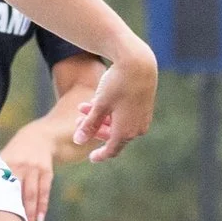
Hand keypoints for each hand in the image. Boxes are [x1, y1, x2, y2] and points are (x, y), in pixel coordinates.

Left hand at [1, 131, 56, 220]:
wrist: (40, 136)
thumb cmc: (16, 152)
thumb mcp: (4, 156)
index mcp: (5, 163)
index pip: (0, 186)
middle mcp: (20, 165)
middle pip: (16, 192)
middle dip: (15, 212)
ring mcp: (34, 168)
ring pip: (31, 194)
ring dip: (29, 213)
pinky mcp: (46, 171)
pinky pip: (44, 191)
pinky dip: (42, 206)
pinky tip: (39, 219)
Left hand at [71, 45, 156, 162]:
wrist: (138, 63)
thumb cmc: (117, 84)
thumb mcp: (100, 105)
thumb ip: (89, 125)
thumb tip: (78, 141)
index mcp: (126, 132)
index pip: (111, 151)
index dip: (100, 155)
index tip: (91, 158)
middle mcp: (137, 129)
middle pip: (112, 136)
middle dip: (94, 129)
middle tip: (77, 120)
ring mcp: (142, 118)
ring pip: (118, 124)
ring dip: (100, 118)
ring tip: (83, 106)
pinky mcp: (144, 107)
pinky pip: (126, 116)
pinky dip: (111, 112)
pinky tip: (98, 100)